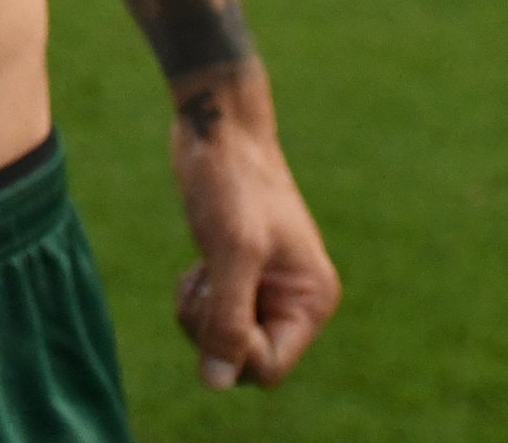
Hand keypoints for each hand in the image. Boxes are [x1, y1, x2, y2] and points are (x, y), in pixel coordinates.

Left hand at [171, 66, 339, 389]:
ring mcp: (266, 287)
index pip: (269, 367)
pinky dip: (198, 301)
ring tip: (197, 273)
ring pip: (227, 342)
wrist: (216, 126)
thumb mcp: (232, 251)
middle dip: (213, 332)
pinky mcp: (239, 272)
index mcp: (311, 299)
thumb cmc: (231, 180)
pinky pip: (216, 317)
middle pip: (246, 361)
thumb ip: (228, 319)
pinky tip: (196, 267)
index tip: (215, 298)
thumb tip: (216, 382)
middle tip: (200, 285)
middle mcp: (295, 299)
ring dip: (201, 316)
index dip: (234, 348)